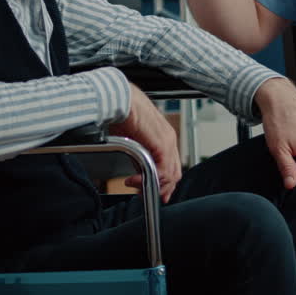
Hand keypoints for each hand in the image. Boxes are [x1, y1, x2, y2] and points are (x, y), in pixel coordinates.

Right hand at [109, 83, 181, 201]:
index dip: (165, 183)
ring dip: (152, 186)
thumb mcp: (133, 141)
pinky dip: (148, 180)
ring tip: (135, 186)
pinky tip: (133, 180)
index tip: (154, 193)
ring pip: (170, 175)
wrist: (120, 99)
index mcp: (165, 137)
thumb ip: (140, 156)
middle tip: (145, 195)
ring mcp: (168, 142)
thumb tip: (139, 173)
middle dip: (161, 188)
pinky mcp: (162, 144)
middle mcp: (170, 140)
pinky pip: (162, 171)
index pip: (172, 166)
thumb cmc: (123, 114)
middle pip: (175, 173)